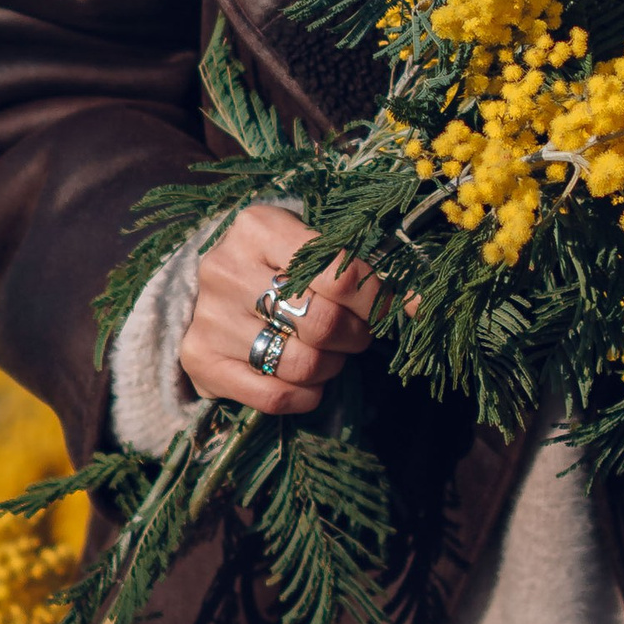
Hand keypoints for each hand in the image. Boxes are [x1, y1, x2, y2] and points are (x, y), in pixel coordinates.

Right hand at [180, 200, 379, 417]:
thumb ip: (362, 269)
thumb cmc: (276, 264)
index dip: (377, 300)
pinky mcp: (200, 360)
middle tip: (356, 332)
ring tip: (328, 353)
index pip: (339, 272)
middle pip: (322, 322)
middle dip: (355, 334)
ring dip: (331, 366)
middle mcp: (226, 268)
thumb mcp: (311, 247)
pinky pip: (273, 396)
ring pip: (301, 363)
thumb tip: (424, 304)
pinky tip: (310, 381)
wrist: (206, 287)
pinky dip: (306, 396)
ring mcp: (209, 317)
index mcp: (258, 227)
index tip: (393, 309)